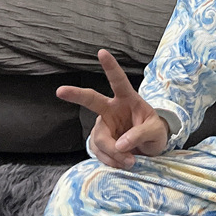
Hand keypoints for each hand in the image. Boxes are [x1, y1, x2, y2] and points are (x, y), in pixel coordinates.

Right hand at [56, 48, 168, 168]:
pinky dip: (111, 161)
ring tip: (130, 161)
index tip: (102, 52)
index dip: (110, 67)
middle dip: (75, 94)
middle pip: (91, 100)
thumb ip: (140, 135)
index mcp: (127, 99)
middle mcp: (111, 109)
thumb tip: (120, 145)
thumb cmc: (154, 132)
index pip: (118, 81)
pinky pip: (99, 153)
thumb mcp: (155, 131)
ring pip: (99, 139)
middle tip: (60, 91)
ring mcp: (103, 125)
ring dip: (113, 153)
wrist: (150, 148)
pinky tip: (121, 163)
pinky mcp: (99, 141)